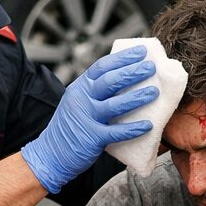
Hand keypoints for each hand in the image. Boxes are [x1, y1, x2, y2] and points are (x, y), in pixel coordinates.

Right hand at [21, 45, 157, 191]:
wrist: (51, 154)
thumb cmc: (72, 127)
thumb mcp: (78, 102)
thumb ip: (96, 92)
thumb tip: (127, 80)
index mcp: (80, 87)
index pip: (102, 66)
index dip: (123, 58)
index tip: (141, 51)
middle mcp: (82, 99)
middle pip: (110, 81)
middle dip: (133, 73)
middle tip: (152, 68)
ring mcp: (86, 118)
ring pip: (115, 104)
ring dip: (137, 97)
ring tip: (154, 92)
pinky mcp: (92, 138)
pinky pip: (116, 132)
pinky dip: (133, 129)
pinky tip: (148, 126)